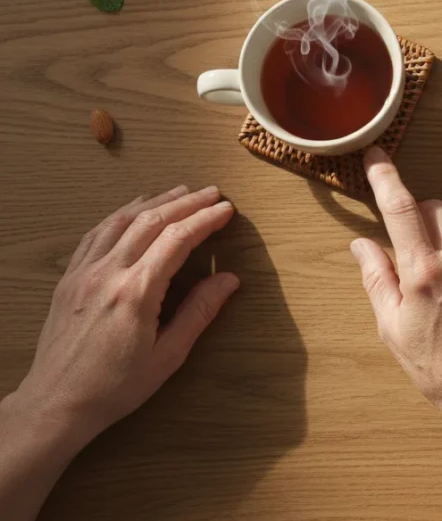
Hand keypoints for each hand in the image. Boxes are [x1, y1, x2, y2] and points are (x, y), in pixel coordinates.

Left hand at [8, 186, 238, 437]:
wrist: (58, 402)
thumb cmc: (116, 387)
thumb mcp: (168, 356)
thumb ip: (198, 312)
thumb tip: (229, 280)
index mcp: (136, 293)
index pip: (177, 240)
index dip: (205, 220)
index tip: (227, 210)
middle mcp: (107, 274)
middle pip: (151, 221)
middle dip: (185, 202)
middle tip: (212, 193)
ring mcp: (83, 272)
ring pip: (121, 220)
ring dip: (154, 201)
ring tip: (180, 192)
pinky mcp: (69, 277)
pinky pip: (96, 233)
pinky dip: (120, 214)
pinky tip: (134, 210)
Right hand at [351, 148, 441, 423]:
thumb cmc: (436, 365)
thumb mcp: (391, 326)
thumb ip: (376, 277)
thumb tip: (361, 243)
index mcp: (423, 272)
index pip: (401, 207)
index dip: (386, 177)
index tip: (377, 158)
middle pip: (434, 207)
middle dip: (418, 217)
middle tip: (413, 249)